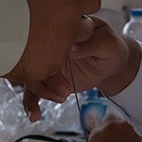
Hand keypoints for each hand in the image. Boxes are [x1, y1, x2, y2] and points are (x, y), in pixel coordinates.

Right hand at [1, 0, 100, 88]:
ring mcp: (61, 50)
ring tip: (34, 44)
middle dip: (74, 28)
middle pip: (86, 28)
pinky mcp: (47, 69)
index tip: (74, 6)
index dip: (83, 4)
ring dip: (57, 49)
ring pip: (69, 51)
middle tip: (53, 26)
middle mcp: (72, 27)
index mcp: (70, 2)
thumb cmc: (2, 0)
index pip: (92, 1)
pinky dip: (48, 75)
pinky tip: (38, 69)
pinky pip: (55, 76)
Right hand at [21, 17, 138, 117]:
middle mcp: (48, 44)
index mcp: (61, 27)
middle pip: (33, 58)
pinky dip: (32, 103)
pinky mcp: (46, 78)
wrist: (109, 64)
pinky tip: (34, 115)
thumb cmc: (110, 47)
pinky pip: (35, 90)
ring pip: (31, 75)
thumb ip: (92, 44)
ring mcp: (45, 62)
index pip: (45, 34)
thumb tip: (73, 48)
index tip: (52, 63)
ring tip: (36, 110)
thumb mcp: (108, 43)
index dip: (44, 47)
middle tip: (61, 89)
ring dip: (34, 92)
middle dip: (39, 76)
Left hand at [78, 115, 141, 141]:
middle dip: (113, 129)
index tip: (128, 137)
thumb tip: (139, 130)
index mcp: (124, 125)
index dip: (126, 128)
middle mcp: (105, 128)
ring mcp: (91, 139)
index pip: (124, 118)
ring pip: (97, 134)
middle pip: (108, 121)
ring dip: (102, 140)